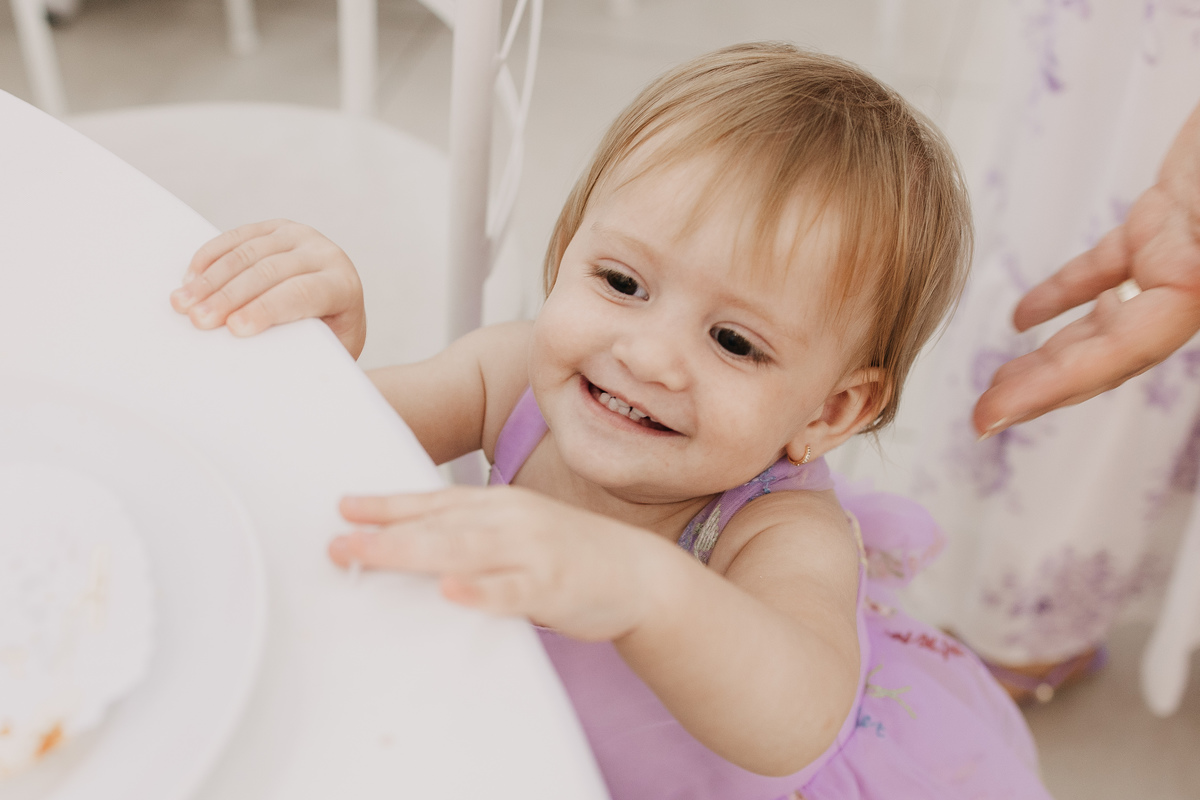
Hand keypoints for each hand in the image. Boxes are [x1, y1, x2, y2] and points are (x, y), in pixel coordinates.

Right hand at [170, 220, 366, 358]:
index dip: (266, 309)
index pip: (302, 293)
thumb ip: (302, 348)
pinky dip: (210, 257)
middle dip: (229, 296)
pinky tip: (190, 279)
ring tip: (183, 303)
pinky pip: (237, 237)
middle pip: (270, 272)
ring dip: (211, 279)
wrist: (338, 308)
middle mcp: (324, 253)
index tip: (234, 328)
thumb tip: (260, 362)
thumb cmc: (330, 338)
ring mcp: (299, 236)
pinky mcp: (275, 228)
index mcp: (343, 285)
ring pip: (248, 252)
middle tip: (198, 320)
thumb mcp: (327, 349)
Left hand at [329, 486, 662, 640]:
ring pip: (464, 550)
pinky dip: (479, 590)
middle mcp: (512, 520)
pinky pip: (511, 590)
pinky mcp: (553, 586)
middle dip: (384, 532)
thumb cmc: (571, 554)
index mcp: (500, 505)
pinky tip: (450, 592)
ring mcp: (533, 551)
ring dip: (412, 552)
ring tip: (368, 554)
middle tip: (336, 543)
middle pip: (438, 525)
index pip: (434, 502)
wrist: (642, 574)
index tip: (344, 506)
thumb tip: (413, 550)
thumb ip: (472, 537)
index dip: (388, 504)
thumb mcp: (519, 532)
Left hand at [974, 103, 1199, 436]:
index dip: (1057, 389)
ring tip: (997, 386)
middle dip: (1043, 389)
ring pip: (1105, 318)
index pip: (1123, 353)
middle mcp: (1198, 286)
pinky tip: (1023, 319)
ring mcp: (1181, 253)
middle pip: (1109, 353)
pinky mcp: (1168, 219)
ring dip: (1051, 354)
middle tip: (982, 417)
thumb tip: (1176, 284)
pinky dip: (1067, 293)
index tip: (995, 417)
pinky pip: (1110, 266)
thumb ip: (1188, 276)